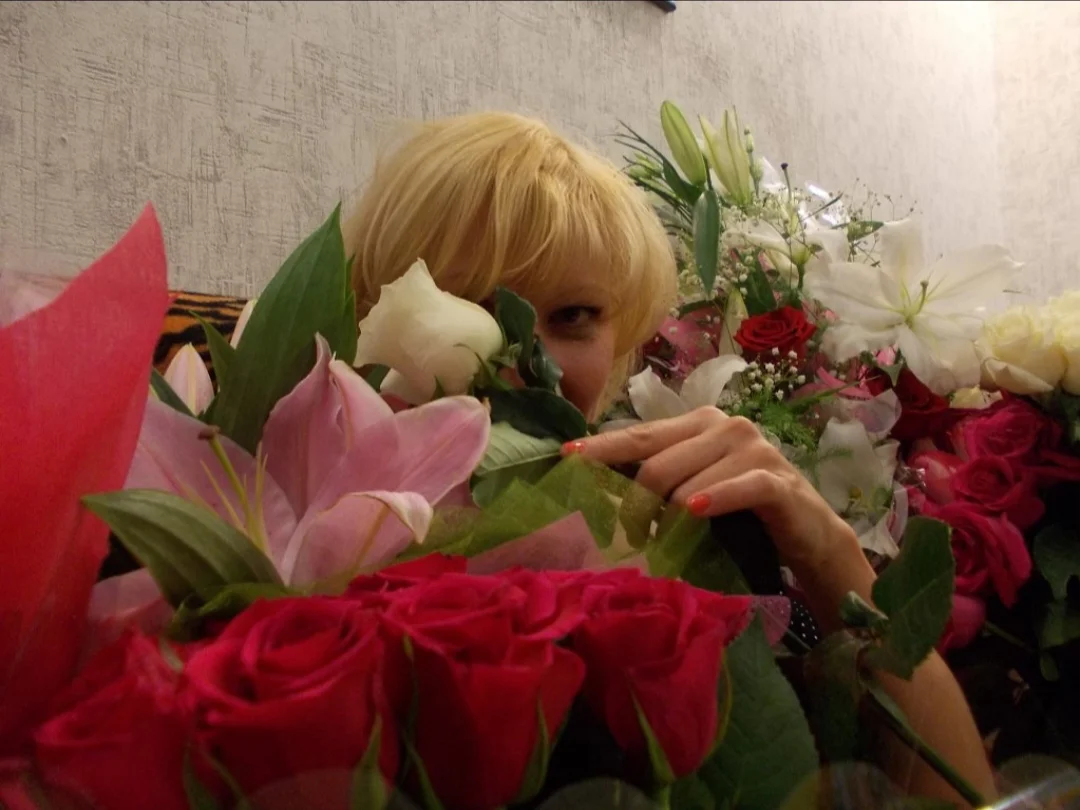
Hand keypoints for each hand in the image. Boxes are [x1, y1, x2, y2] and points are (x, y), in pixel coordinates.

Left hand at [564, 407, 861, 574]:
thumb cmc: (741, 512)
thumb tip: (595, 478)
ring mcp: (754, 449)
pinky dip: (715, 499)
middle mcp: (725, 426)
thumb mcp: (694, 489)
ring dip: (668, 518)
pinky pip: (739, 487)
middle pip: (657, 463)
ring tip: (663, 543)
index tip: (566, 458)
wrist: (808, 534)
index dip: (601, 447)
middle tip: (628, 537)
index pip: (640, 434)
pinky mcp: (778, 480)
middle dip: (633, 503)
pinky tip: (695, 512)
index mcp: (699, 423)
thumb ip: (656, 476)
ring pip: (689, 481)